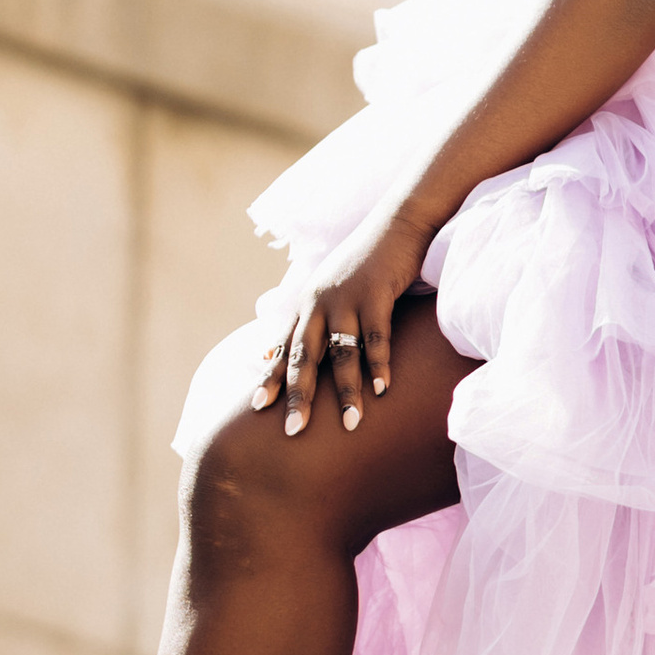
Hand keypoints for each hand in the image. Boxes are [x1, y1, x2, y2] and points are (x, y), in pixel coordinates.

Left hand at [253, 204, 436, 435]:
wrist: (397, 224)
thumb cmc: (365, 262)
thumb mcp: (331, 289)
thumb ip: (309, 319)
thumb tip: (275, 350)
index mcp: (307, 303)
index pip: (284, 346)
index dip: (271, 377)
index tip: (258, 408)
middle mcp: (319, 302)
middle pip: (305, 356)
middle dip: (299, 395)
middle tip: (293, 430)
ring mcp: (346, 297)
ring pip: (341, 353)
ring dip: (346, 391)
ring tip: (351, 423)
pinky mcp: (375, 293)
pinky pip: (376, 337)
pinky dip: (378, 365)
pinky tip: (381, 389)